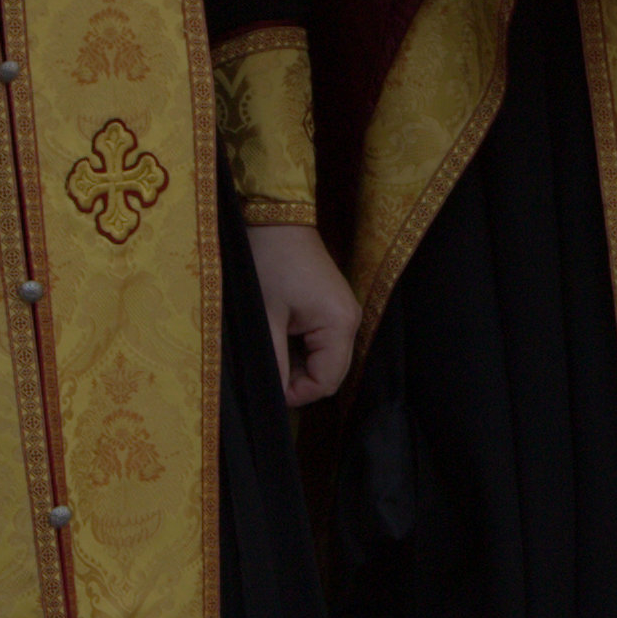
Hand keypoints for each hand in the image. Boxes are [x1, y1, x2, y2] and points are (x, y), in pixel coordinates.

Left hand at [252, 222, 361, 407]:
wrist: (275, 219)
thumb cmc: (269, 263)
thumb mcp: (266, 318)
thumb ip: (274, 362)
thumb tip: (272, 398)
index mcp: (340, 324)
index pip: (326, 382)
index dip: (296, 393)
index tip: (268, 383)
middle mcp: (351, 321)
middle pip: (329, 373)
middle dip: (297, 377)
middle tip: (266, 362)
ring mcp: (344, 313)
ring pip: (324, 358)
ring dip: (296, 361)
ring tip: (271, 342)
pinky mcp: (333, 306)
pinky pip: (322, 341)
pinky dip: (300, 346)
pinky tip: (279, 332)